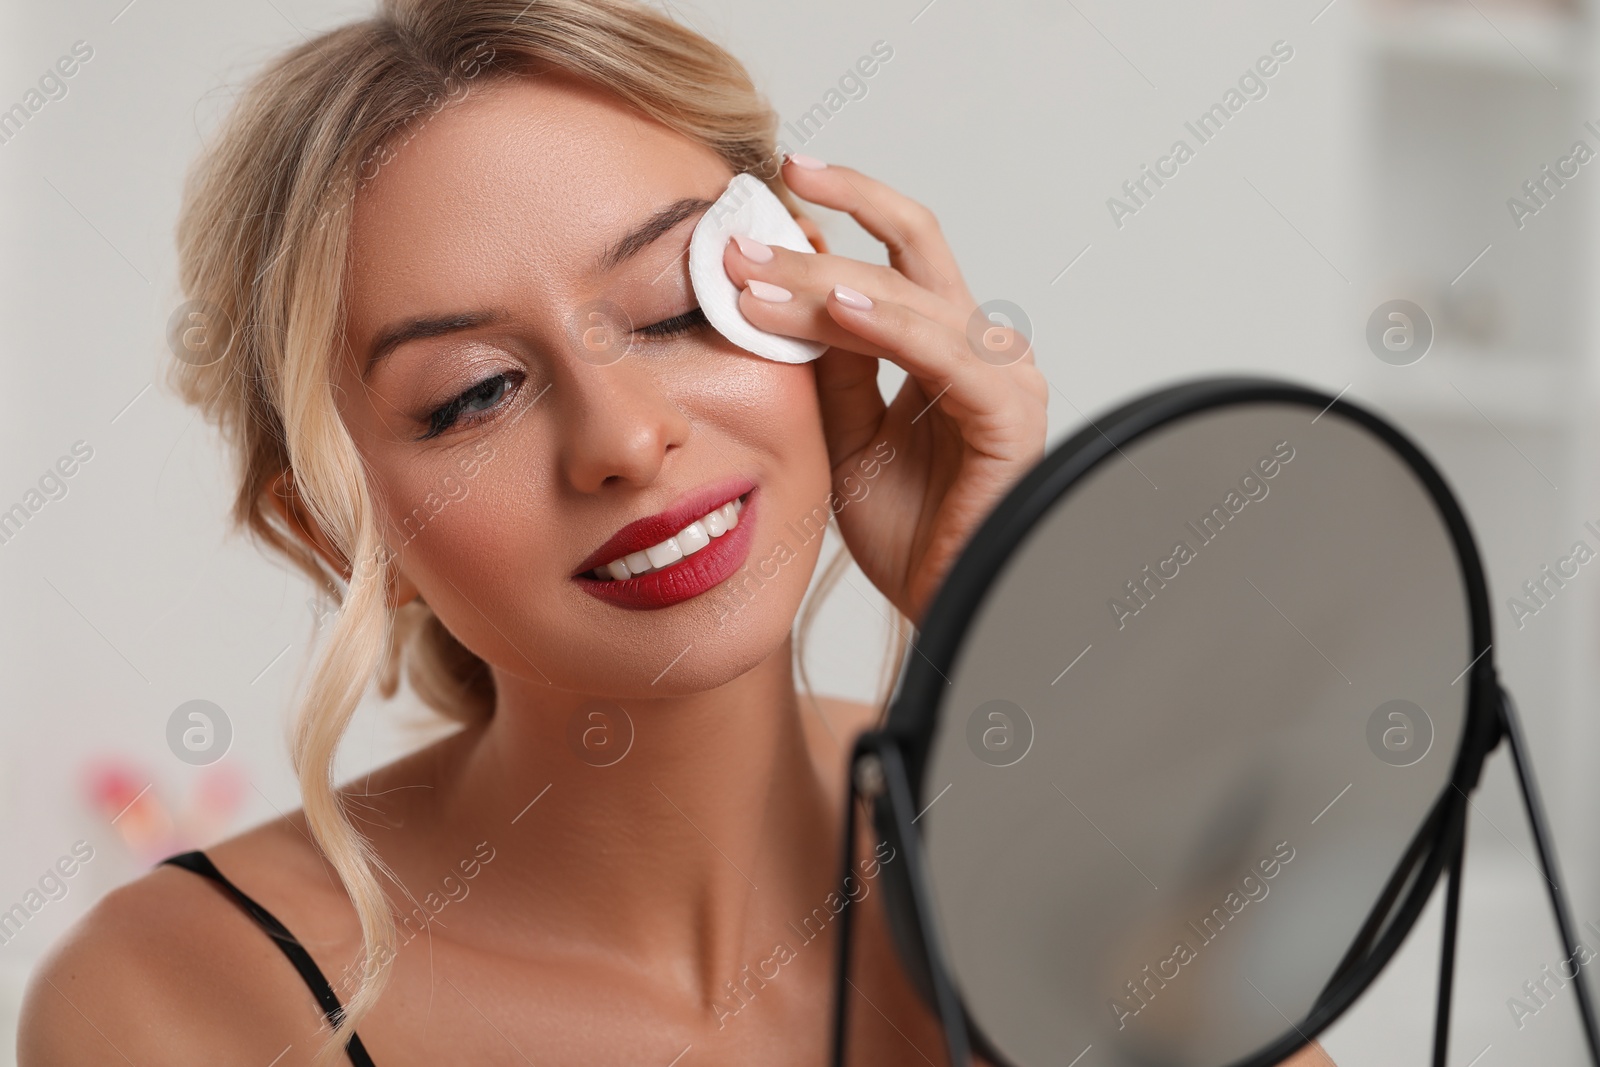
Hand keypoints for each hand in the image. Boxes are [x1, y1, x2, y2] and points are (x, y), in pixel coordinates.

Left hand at [723, 156, 1048, 626]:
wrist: (949, 602)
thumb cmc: (911, 529)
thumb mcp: (846, 432)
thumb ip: (830, 364)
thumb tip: (786, 290)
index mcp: (946, 342)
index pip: (896, 249)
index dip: (837, 211)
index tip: (766, 189)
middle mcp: (980, 345)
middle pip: (902, 253)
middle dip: (810, 245)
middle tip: (734, 241)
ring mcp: (1001, 373)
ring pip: (907, 296)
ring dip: (824, 283)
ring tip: (753, 277)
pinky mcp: (1008, 413)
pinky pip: (943, 352)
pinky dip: (889, 325)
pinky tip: (836, 306)